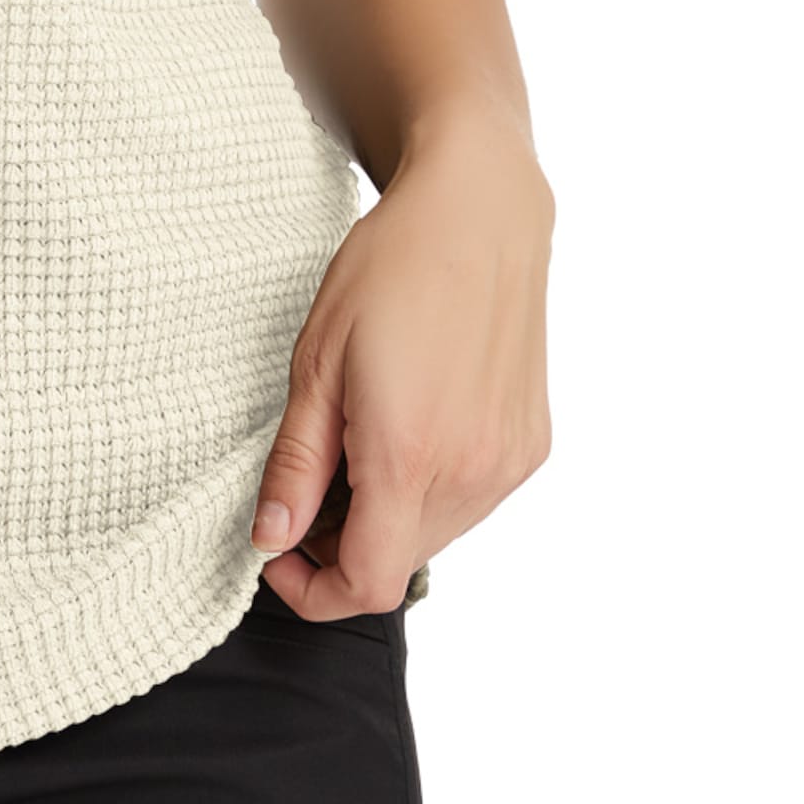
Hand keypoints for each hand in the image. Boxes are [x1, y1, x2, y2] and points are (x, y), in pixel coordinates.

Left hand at [248, 118, 554, 617]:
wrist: (478, 213)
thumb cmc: (390, 269)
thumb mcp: (316, 362)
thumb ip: (296, 463)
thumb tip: (272, 538)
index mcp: (408, 456)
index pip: (364, 584)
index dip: (313, 590)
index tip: (280, 550)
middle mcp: (471, 473)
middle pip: (397, 561)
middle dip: (341, 543)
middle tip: (309, 481)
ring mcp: (508, 463)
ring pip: (436, 535)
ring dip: (388, 514)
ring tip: (357, 441)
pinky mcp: (531, 445)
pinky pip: (472, 499)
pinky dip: (432, 486)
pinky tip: (410, 423)